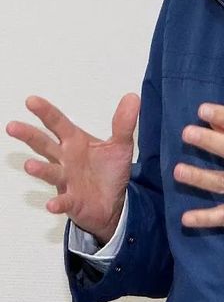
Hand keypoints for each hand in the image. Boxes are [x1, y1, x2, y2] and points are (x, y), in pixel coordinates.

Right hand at [6, 94, 138, 243]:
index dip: (45, 112)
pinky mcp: (72, 201)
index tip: (31, 101)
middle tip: (13, 126)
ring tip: (29, 166)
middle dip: (29, 136)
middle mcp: (66, 159)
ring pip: (50, 172)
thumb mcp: (120, 144)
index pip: (58, 123)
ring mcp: (66, 180)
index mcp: (75, 142)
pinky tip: (52, 204)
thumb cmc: (109, 171)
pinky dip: (57, 202)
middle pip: (44, 144)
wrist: (113, 203)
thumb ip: (124, 122)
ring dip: (40, 169)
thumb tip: (132, 97)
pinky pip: (63, 201)